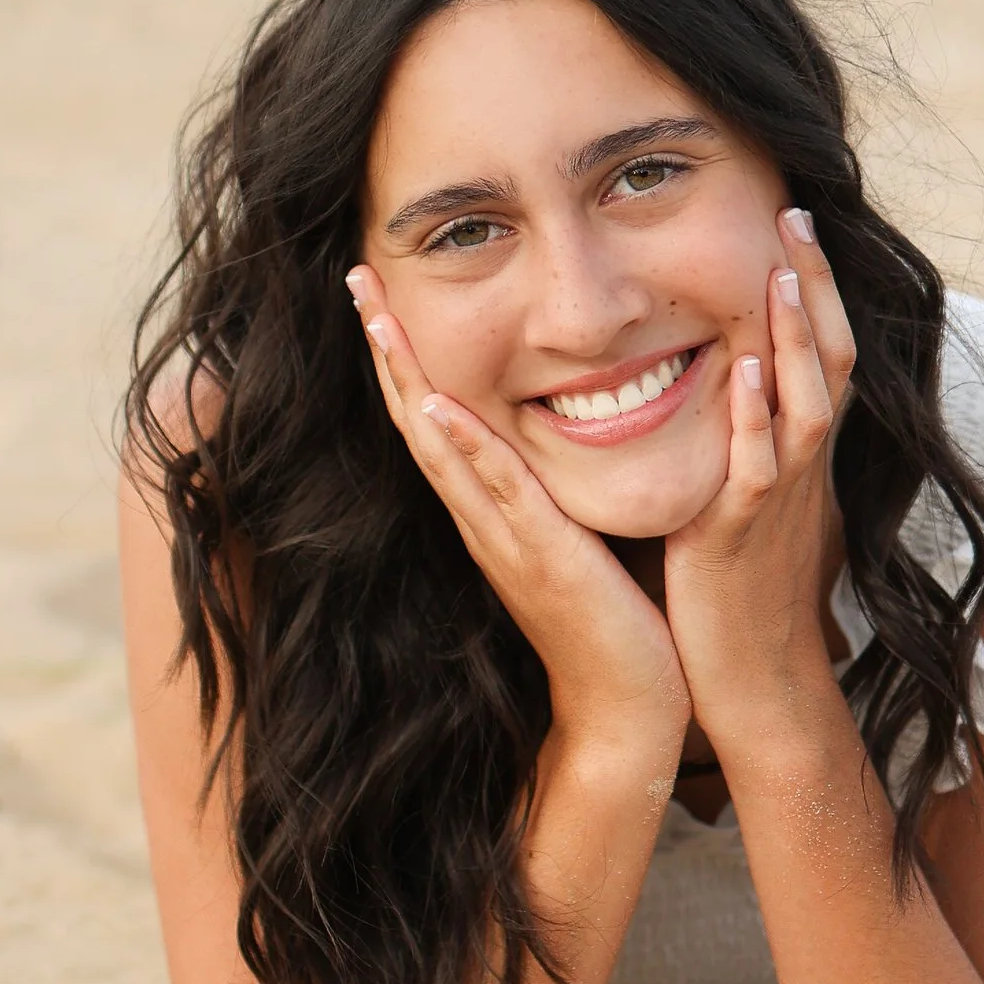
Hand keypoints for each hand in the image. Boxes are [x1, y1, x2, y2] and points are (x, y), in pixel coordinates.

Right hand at [346, 272, 691, 776]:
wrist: (627, 707)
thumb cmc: (613, 622)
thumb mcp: (573, 536)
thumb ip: (552, 489)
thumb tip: (565, 426)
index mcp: (490, 510)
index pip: (434, 417)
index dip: (404, 354)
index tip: (381, 293)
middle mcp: (482, 519)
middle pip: (416, 417)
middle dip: (386, 346)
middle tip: (356, 276)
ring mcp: (503, 539)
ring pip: (441, 444)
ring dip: (406, 377)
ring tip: (377, 316)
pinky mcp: (541, 558)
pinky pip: (496, 492)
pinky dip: (465, 448)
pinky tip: (439, 406)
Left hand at [661, 209, 857, 754]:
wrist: (754, 680)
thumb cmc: (741, 591)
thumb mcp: (750, 499)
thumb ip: (746, 442)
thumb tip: (726, 383)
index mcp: (796, 452)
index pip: (820, 352)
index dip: (814, 288)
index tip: (793, 224)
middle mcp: (798, 465)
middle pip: (826, 358)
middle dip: (813, 285)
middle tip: (795, 212)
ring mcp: (777, 498)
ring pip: (803, 403)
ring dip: (794, 337)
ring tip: (782, 272)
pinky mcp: (742, 534)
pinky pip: (757, 468)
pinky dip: (754, 417)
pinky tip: (743, 370)